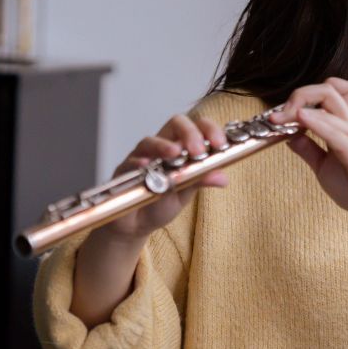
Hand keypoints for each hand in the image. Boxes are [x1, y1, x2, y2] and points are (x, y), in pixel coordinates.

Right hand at [96, 114, 229, 241]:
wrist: (136, 224)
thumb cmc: (161, 203)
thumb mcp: (187, 192)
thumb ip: (201, 180)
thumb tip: (222, 178)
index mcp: (183, 148)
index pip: (198, 127)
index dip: (209, 130)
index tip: (220, 143)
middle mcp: (163, 147)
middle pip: (176, 124)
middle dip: (189, 132)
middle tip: (198, 150)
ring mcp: (142, 157)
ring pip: (150, 141)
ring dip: (163, 145)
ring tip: (174, 153)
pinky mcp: (124, 171)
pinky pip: (129, 163)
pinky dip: (138, 163)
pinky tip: (146, 167)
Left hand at [268, 77, 347, 225]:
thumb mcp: (323, 166)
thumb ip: (308, 149)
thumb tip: (289, 136)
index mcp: (343, 126)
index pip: (327, 92)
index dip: (299, 99)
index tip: (277, 119)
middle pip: (327, 88)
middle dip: (298, 95)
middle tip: (279, 116)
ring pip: (329, 100)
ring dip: (299, 106)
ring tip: (280, 120)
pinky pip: (334, 130)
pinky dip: (315, 122)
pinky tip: (300, 119)